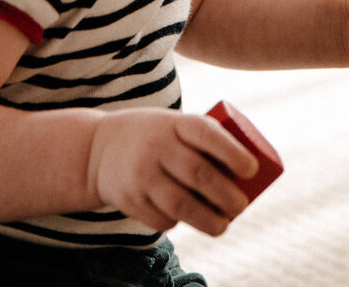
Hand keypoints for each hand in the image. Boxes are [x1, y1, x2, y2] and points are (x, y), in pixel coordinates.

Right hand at [88, 108, 255, 236]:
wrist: (97, 149)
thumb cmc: (153, 138)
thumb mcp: (172, 125)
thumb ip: (202, 140)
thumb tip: (248, 175)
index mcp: (173, 123)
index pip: (207, 134)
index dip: (232, 153)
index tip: (252, 170)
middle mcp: (156, 147)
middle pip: (199, 175)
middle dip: (227, 196)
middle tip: (241, 206)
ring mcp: (141, 174)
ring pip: (181, 205)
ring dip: (208, 220)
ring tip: (223, 225)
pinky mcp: (130, 200)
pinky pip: (162, 218)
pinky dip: (178, 222)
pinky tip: (186, 219)